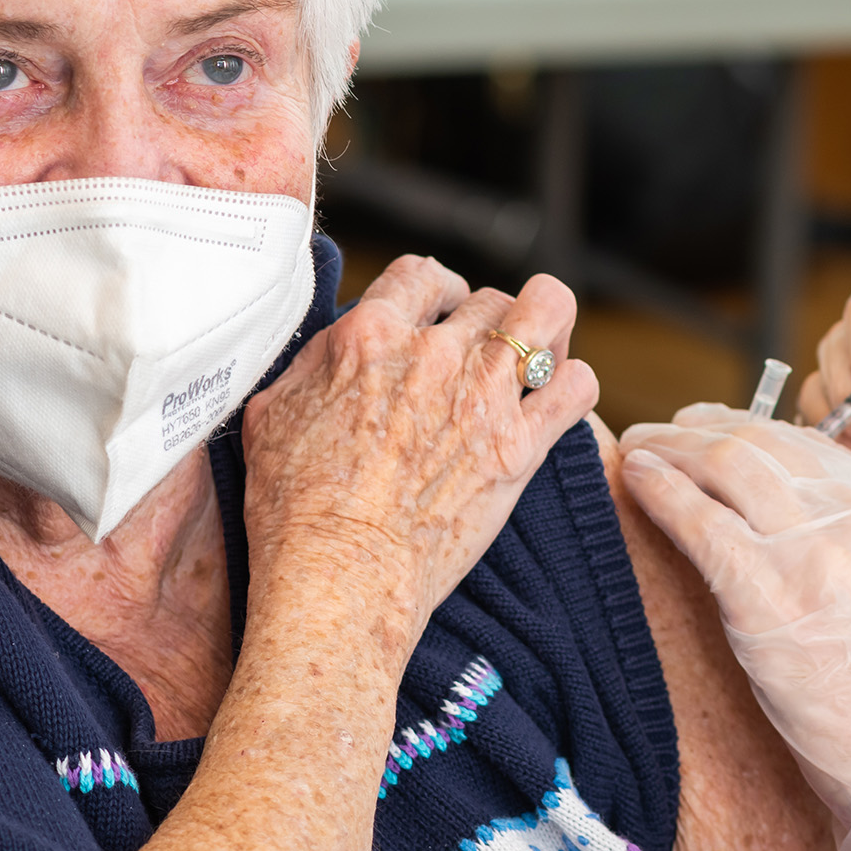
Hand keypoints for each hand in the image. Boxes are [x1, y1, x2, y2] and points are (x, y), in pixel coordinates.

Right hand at [240, 255, 597, 663]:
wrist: (337, 577)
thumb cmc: (293, 509)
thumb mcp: (273, 413)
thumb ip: (313, 364)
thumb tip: (334, 346)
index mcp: (371, 336)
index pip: (421, 274)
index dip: (436, 290)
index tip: (439, 311)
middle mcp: (434, 355)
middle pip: (488, 299)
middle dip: (488, 320)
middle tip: (483, 351)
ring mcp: (484, 398)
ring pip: (546, 313)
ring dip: (546, 325)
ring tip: (541, 345)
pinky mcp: (519, 447)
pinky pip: (576, 385)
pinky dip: (573, 384)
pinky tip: (558, 397)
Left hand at [620, 408, 850, 850]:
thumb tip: (780, 523)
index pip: (810, 443)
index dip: (749, 429)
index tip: (712, 431)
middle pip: (763, 440)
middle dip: (702, 428)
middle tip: (664, 432)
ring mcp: (814, 549)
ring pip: (726, 463)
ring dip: (672, 447)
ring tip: (641, 447)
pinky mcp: (767, 594)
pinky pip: (699, 520)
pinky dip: (659, 490)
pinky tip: (636, 478)